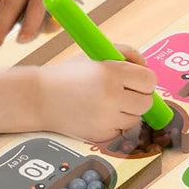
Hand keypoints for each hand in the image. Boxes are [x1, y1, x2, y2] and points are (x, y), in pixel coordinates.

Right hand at [36, 45, 156, 141]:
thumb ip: (126, 53)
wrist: (38, 98)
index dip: (145, 79)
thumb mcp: (95, 54)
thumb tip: (146, 67)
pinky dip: (115, 123)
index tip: (137, 78)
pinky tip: (98, 113)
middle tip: (125, 90)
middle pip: (147, 102)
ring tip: (107, 101)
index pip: (149, 80)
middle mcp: (111, 97)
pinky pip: (121, 130)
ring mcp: (106, 119)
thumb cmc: (69, 74)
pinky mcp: (100, 135)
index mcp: (111, 73)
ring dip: (128, 110)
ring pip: (136, 118)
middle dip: (139, 95)